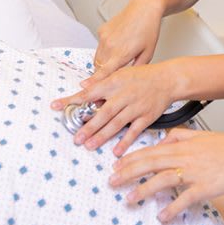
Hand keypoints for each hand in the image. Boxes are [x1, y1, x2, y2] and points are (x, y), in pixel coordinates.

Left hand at [51, 61, 178, 155]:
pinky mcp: (146, 117)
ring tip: (89, 145)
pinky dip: (125, 141)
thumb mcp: (120, 73)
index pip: (89, 93)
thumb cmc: (142, 76)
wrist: (167, 79)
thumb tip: (82, 85)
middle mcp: (123, 95)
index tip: (56, 106)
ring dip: (102, 136)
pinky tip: (116, 151)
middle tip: (76, 138)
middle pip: (102, 113)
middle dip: (88, 126)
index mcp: (114, 83)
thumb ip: (101, 81)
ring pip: (116, 124)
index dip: (72, 100)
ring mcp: (135, 107)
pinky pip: (134, 131)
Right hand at [88, 0, 163, 81]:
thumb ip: (137, 69)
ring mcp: (104, 37)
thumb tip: (129, 79)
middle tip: (111, 78)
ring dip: (103, 63)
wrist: (144, 9)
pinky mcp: (101, 31)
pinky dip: (104, 51)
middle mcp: (110, 45)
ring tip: (117, 59)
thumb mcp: (148, 53)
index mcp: (123, 53)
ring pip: (97, 58)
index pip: (104, 72)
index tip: (86, 88)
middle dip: (102, 75)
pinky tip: (116, 45)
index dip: (94, 82)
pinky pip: (99, 47)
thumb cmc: (148, 29)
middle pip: (99, 68)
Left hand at [109, 128, 223, 222]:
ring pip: (163, 180)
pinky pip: (185, 198)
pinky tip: (162, 216)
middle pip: (150, 164)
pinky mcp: (204, 187)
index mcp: (180, 146)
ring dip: (144, 190)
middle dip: (129, 173)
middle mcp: (183, 158)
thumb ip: (176, 137)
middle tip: (113, 182)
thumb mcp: (197, 134)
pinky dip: (172, 208)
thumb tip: (159, 143)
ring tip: (130, 199)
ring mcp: (193, 173)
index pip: (150, 152)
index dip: (131, 159)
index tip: (116, 166)